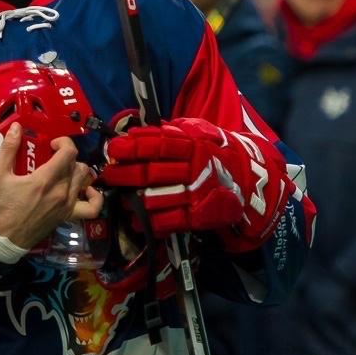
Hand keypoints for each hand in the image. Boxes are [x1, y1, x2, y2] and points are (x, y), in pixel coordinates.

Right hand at [0, 123, 103, 249]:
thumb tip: (16, 127)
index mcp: (45, 180)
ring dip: (76, 170)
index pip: (69, 153)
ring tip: (64, 170)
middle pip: (77, 164)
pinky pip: (92, 207)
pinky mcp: (69, 216)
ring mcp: (68, 205)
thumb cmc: (0, 207)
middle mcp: (61, 191)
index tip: (52, 144)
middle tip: (52, 157)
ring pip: (84, 179)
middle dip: (66, 156)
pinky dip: (95, 197)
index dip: (64, 142)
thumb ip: (8, 149)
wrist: (4, 238)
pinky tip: (85, 190)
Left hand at [99, 117, 293, 250]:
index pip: (159, 144)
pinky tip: (134, 219)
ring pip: (157, 197)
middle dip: (125, 174)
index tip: (113, 148)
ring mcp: (196, 194)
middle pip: (152, 172)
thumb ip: (171, 134)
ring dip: (132, 199)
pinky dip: (150, 221)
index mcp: (192, 145)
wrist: (248, 180)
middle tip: (107, 174)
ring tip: (116, 196)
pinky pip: (169, 220)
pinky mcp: (199, 216)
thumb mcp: (198, 134)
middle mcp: (194, 169)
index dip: (134, 146)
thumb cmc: (213, 153)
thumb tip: (135, 133)